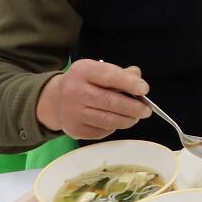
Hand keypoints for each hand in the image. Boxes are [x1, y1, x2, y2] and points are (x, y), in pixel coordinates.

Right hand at [35, 59, 150, 140]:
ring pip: (108, 120)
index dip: (129, 83)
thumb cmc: (85, 82)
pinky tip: (118, 121)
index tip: (144, 90)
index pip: (109, 76)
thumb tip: (138, 78)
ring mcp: (72, 112)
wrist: (55, 99)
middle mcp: (75, 91)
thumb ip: (120, 73)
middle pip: (110, 102)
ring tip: (136, 117)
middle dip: (134, 107)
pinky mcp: (74, 129)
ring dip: (127, 120)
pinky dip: (114, 127)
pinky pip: (101, 131)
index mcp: (83, 71)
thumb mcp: (99, 69)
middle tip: (146, 110)